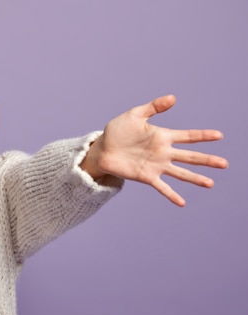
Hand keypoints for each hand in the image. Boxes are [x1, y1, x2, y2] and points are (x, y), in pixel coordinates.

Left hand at [80, 95, 227, 205]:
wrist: (102, 149)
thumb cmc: (118, 131)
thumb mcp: (134, 115)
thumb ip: (153, 107)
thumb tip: (173, 98)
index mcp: (162, 136)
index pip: (188, 136)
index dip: (203, 136)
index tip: (219, 135)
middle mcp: (163, 152)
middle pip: (190, 156)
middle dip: (207, 160)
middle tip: (224, 164)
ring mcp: (156, 166)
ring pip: (180, 173)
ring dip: (195, 178)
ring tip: (210, 184)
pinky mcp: (146, 177)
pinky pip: (162, 187)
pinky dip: (171, 195)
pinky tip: (182, 203)